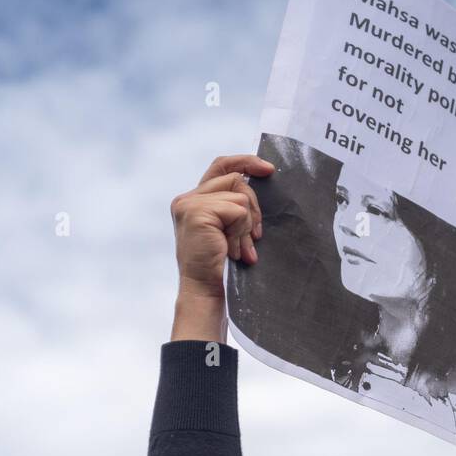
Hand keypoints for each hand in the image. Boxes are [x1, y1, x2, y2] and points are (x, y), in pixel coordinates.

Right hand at [170, 153, 274, 340]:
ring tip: (238, 250)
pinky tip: (232, 251)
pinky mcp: (198, 212)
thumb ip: (233, 208)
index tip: (268, 170)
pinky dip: (241, 231)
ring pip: (240, 196)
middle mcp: (186, 199)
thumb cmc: (220, 268)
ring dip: (246, 226)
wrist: (205, 293)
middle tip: (254, 238)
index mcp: (192, 201)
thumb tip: (259, 183)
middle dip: (253, 208)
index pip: (221, 167)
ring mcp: (190, 204)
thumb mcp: (227, 231)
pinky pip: (238, 209)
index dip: (245, 162)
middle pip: (236, 179)